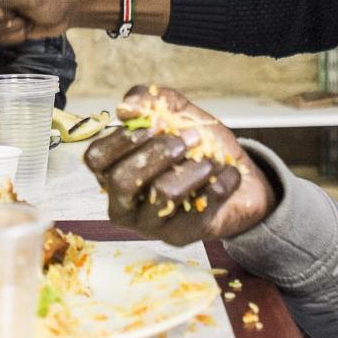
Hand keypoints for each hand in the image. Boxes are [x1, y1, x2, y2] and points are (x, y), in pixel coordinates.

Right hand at [83, 85, 273, 245]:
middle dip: (158, 153)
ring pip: (163, 195)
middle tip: (190, 139)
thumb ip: (150, 101)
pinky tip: (227, 174)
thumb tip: (126, 108)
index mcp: (113, 171)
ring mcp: (150, 224)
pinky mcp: (181, 236)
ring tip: (212, 159)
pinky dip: (221, 182)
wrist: (241, 179)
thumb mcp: (177, 113)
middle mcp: (124, 203)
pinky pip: (200, 206)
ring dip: (194, 168)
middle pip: (122, 181)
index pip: (96, 159)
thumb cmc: (198, 147)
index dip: (122, 140)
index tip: (153, 126)